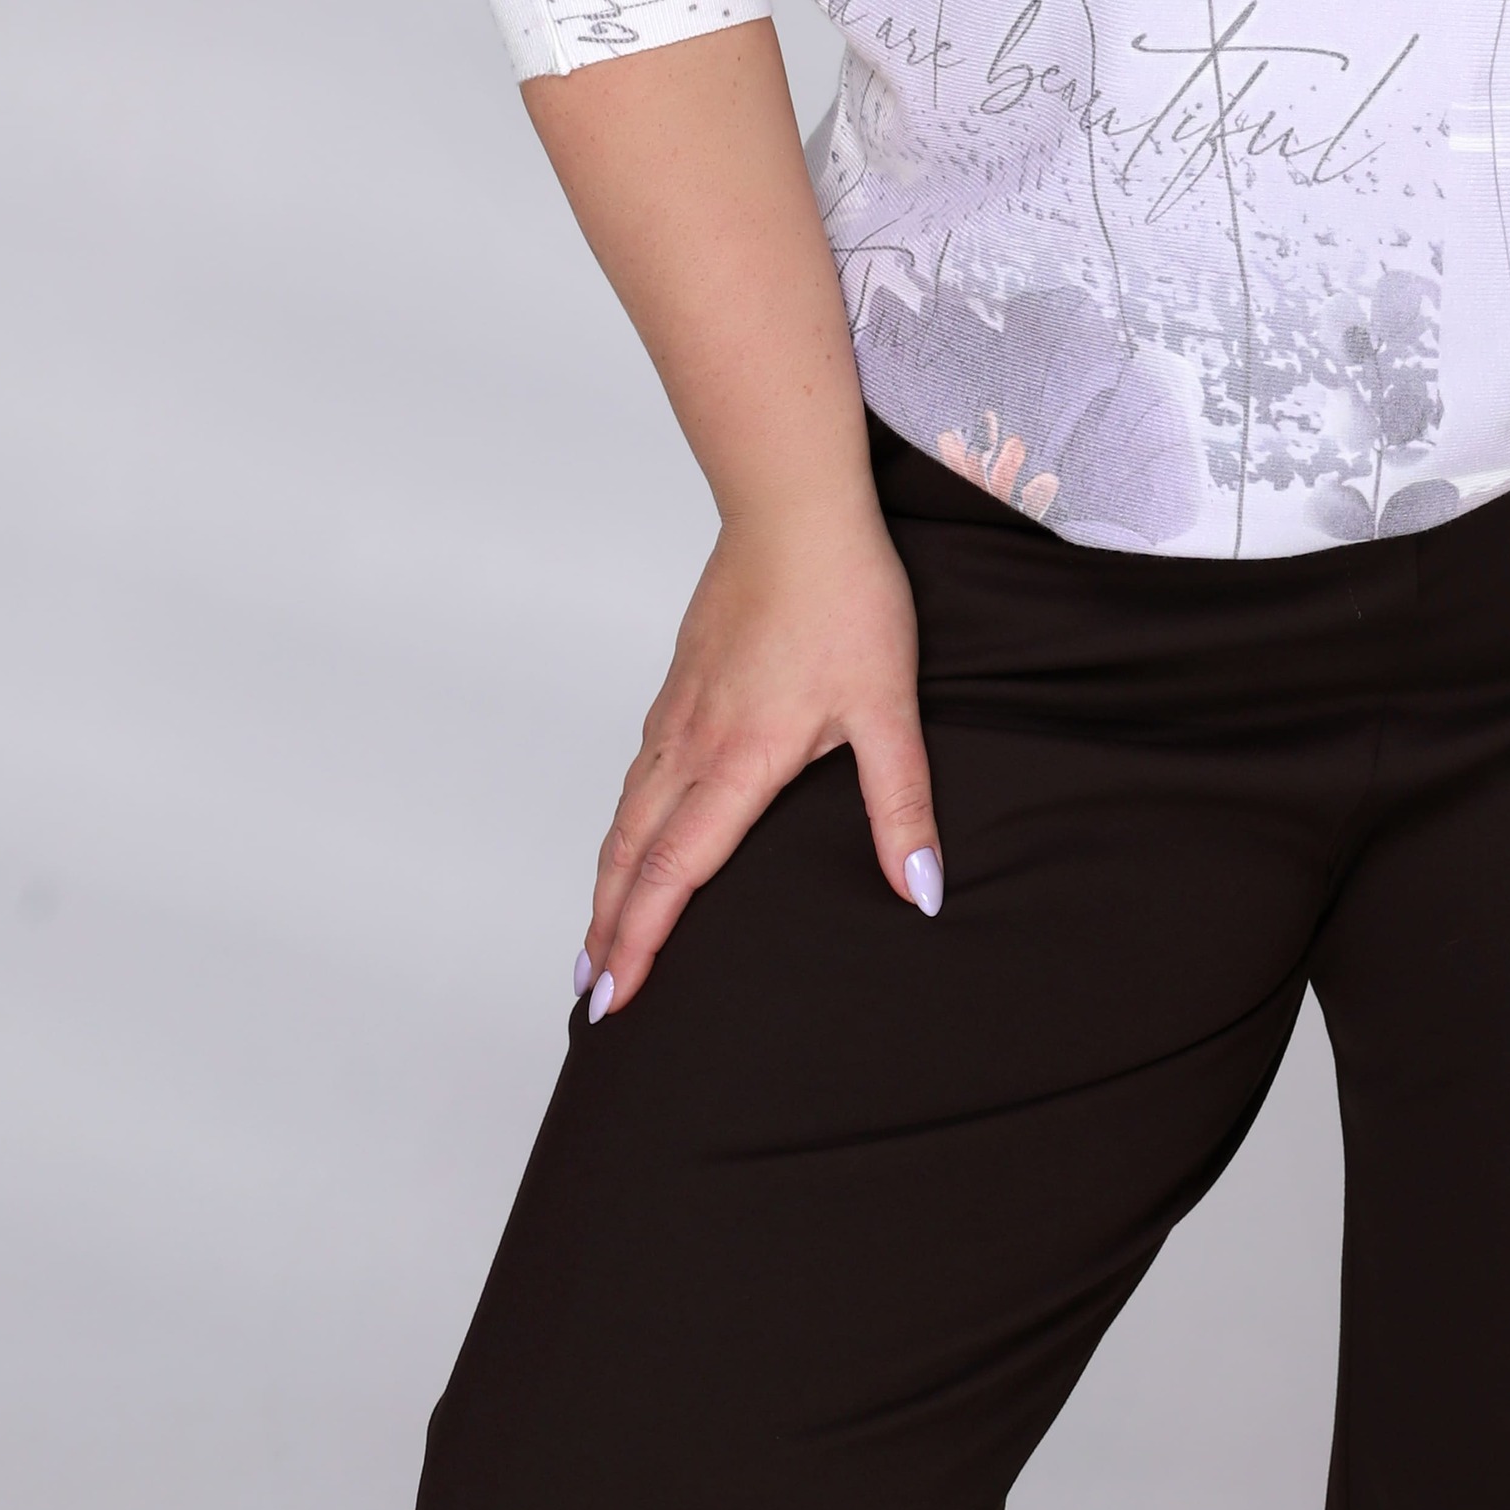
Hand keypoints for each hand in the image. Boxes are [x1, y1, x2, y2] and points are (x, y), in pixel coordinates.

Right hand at [576, 491, 939, 1019]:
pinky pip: (638, 770)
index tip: (615, 999)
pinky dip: (623, 822)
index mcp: (739, 762)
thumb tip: (920, 891)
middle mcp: (692, 744)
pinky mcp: (680, 681)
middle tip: (588, 994)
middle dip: (606, 930)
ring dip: (607, 880)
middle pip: (631, 856)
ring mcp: (678, 710)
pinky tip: (632, 830)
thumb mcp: (887, 709)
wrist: (794, 509)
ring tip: (596, 932)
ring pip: (627, 814)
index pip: (676, 874)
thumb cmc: (846, 601)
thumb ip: (900, 805)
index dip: (642, 942)